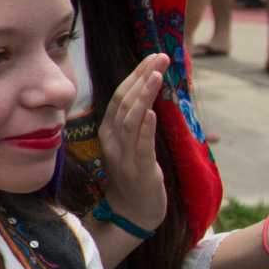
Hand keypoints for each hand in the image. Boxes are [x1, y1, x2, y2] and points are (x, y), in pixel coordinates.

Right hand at [96, 53, 168, 232]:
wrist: (132, 212)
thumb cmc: (134, 175)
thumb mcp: (132, 143)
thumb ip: (136, 119)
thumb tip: (149, 92)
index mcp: (109, 131)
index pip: (118, 96)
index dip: (134, 75)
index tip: (151, 57)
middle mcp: (112, 141)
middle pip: (123, 103)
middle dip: (141, 77)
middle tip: (159, 57)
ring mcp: (123, 156)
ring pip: (130, 121)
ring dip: (143, 96)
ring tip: (155, 76)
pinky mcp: (138, 171)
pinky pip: (140, 147)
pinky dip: (145, 129)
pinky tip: (152, 113)